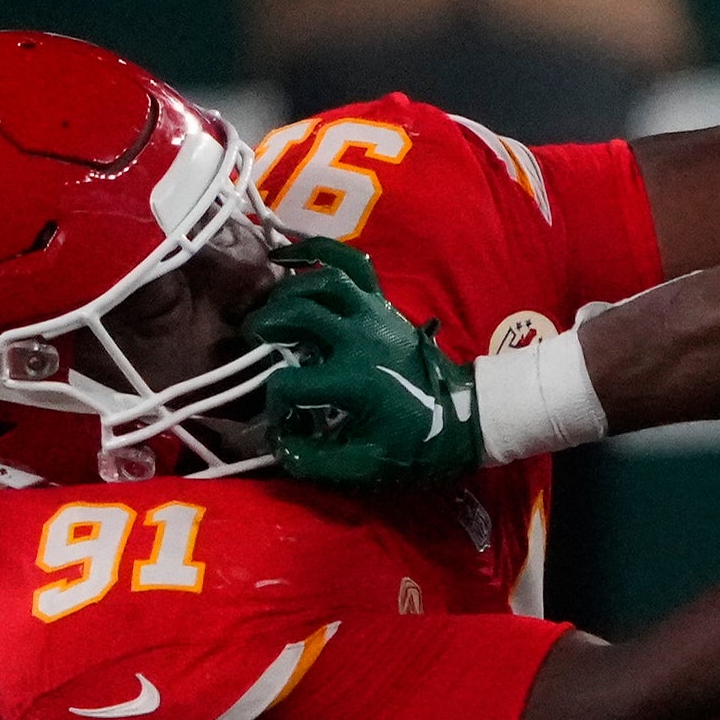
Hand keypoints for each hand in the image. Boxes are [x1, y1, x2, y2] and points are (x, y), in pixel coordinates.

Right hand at [251, 236, 483, 486]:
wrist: (468, 417)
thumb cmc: (419, 444)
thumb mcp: (367, 467)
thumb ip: (315, 462)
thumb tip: (277, 446)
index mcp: (354, 381)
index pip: (289, 384)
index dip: (273, 405)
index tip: (281, 421)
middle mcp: (361, 339)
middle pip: (298, 314)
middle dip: (265, 326)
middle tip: (250, 341)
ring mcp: (374, 314)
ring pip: (323, 280)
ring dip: (287, 290)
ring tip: (265, 305)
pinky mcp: (384, 304)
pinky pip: (353, 264)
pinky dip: (319, 251)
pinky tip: (288, 254)